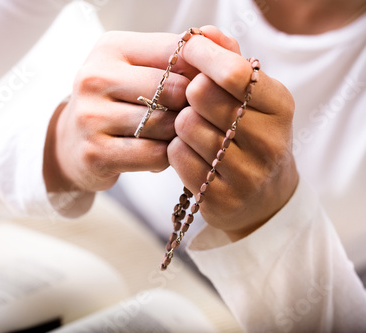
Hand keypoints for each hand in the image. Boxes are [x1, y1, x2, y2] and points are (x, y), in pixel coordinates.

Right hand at [43, 31, 195, 201]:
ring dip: (177, 135)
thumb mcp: (137, 68)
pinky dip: (164, 158)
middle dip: (190, 106)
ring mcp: (91, 116)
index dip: (199, 71)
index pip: (174, 51)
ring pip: (164, 124)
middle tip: (189, 117)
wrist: (71, 143)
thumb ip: (178, 53)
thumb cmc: (115, 103)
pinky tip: (157, 153)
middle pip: (172, 89)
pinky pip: (153, 155)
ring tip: (170, 136)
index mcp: (110, 48)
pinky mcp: (94, 152)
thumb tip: (215, 37)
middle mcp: (95, 77)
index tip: (205, 86)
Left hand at [168, 26, 298, 240]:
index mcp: (280, 106)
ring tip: (195, 129)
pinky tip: (191, 152)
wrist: (264, 196)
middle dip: (190, 93)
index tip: (188, 51)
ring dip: (181, 123)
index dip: (202, 56)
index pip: (233, 72)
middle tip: (196, 101)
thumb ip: (229, 59)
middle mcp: (269, 141)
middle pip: (202, 95)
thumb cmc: (251, 134)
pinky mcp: (220, 198)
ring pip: (185, 127)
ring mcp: (246, 175)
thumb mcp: (253, 95)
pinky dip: (176, 149)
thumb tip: (204, 33)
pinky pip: (176, 157)